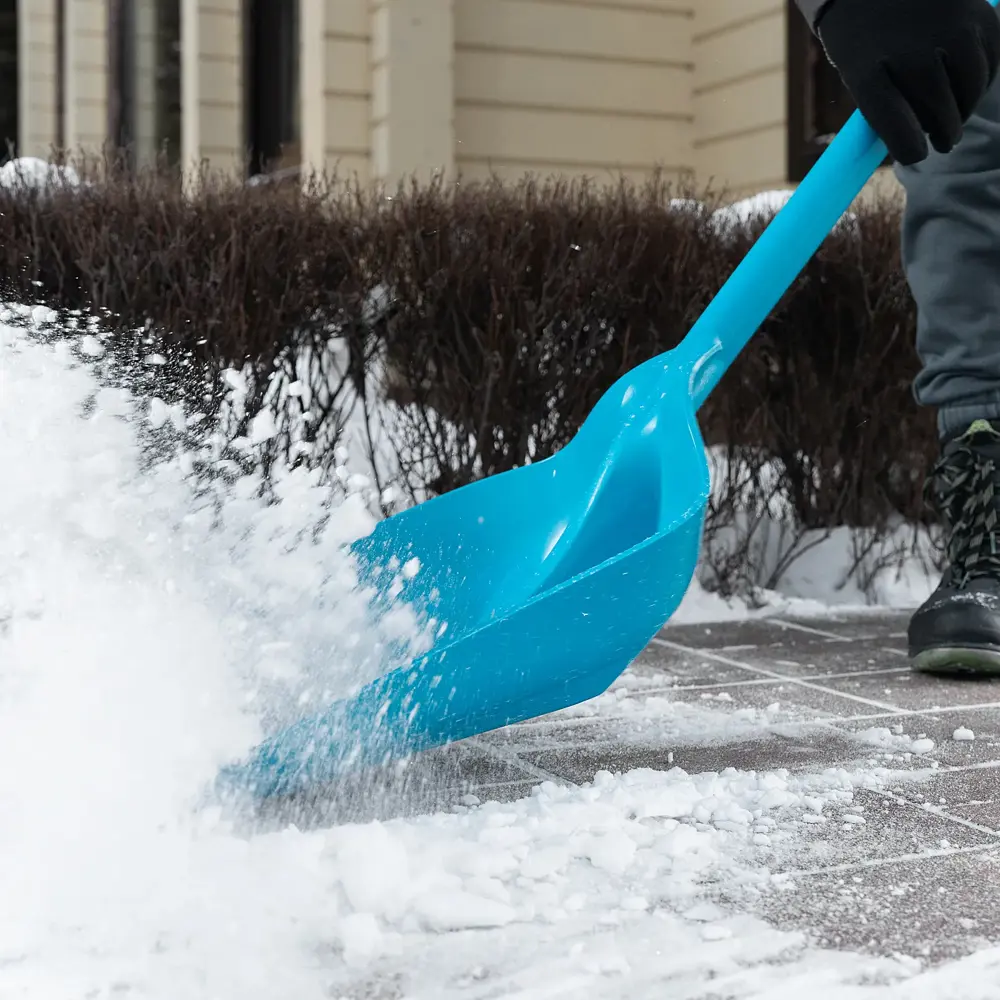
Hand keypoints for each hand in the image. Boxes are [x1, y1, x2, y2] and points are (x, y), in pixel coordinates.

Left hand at [816, 0, 999, 164]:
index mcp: (868, 75)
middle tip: (944, 139)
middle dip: (943, 134)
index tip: (917, 152)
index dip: (911, 150)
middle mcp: (911, 53)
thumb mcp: (857, 72)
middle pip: (941, 116)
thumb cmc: (866, 35)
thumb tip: (913, 145)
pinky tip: (965, 81)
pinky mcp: (979, 15)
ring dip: (964, 109)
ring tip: (954, 111)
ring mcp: (949, 31)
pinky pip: (990, 64)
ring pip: (970, 92)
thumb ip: (882, 108)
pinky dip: (980, 79)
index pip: (901, 132)